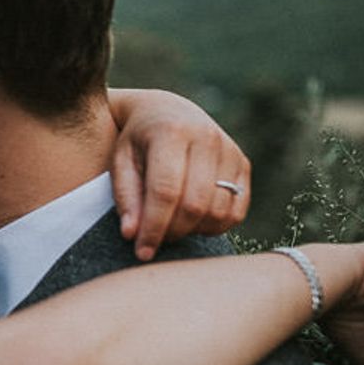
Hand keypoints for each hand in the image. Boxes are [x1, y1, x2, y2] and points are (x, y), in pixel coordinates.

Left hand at [109, 89, 249, 260]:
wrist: (165, 112)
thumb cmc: (136, 142)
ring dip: (193, 231)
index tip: (142, 252)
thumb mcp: (120, 163)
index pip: (166, 191)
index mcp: (172, 132)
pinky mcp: (243, 164)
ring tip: (170, 228)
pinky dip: (215, 226)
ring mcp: (230, 150)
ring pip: (218, 211)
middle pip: (195, 204)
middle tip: (155, 241)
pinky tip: (193, 222)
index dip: (154, 227)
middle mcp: (207, 138)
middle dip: (173, 232)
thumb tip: (132, 235)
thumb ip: (126, 198)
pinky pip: (236, 210)